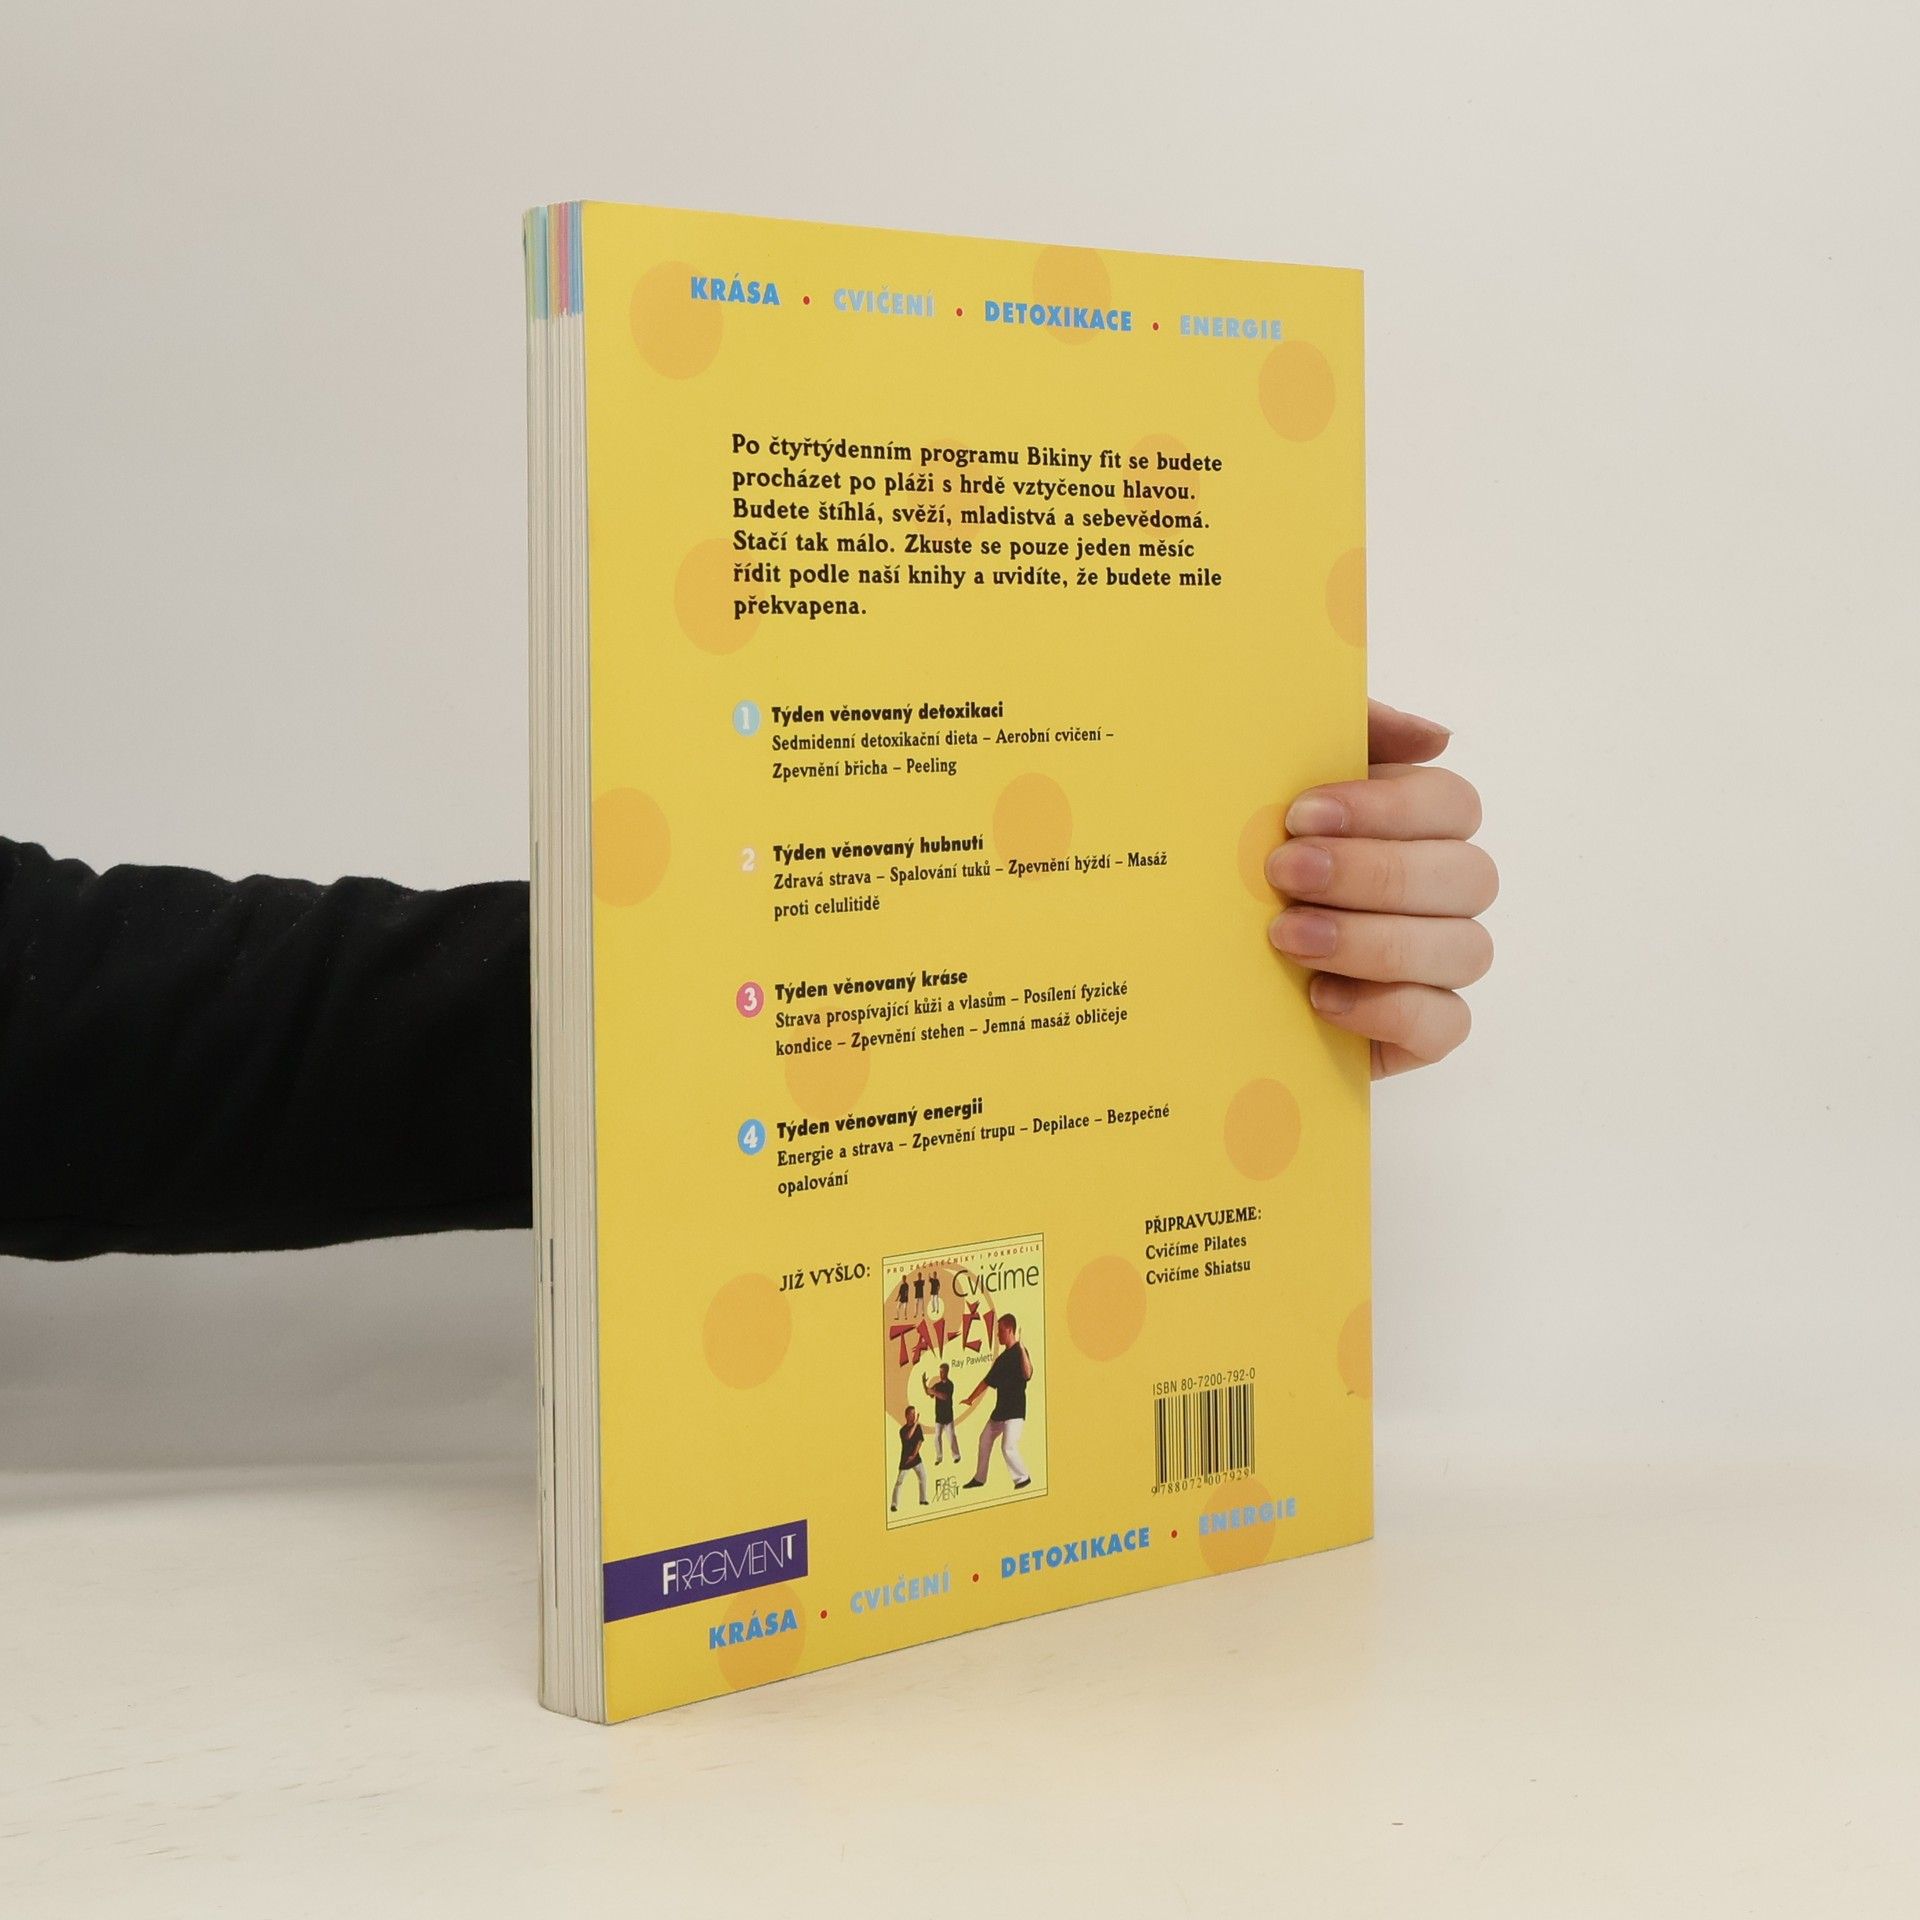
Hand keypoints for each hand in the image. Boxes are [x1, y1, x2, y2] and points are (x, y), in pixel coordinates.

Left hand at [1265, 700, 1495, 1077]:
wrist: (1177, 956)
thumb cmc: (1233, 856)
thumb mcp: (1266, 779)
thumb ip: (1342, 733)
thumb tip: (1433, 736)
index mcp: (1412, 826)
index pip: (1453, 805)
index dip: (1390, 808)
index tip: (1301, 814)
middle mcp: (1438, 894)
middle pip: (1468, 876)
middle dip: (1373, 874)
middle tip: (1282, 873)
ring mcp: (1435, 967)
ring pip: (1465, 949)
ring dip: (1374, 941)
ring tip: (1287, 937)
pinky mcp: (1417, 1034)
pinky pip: (1446, 1025)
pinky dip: (1389, 1010)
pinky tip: (1321, 998)